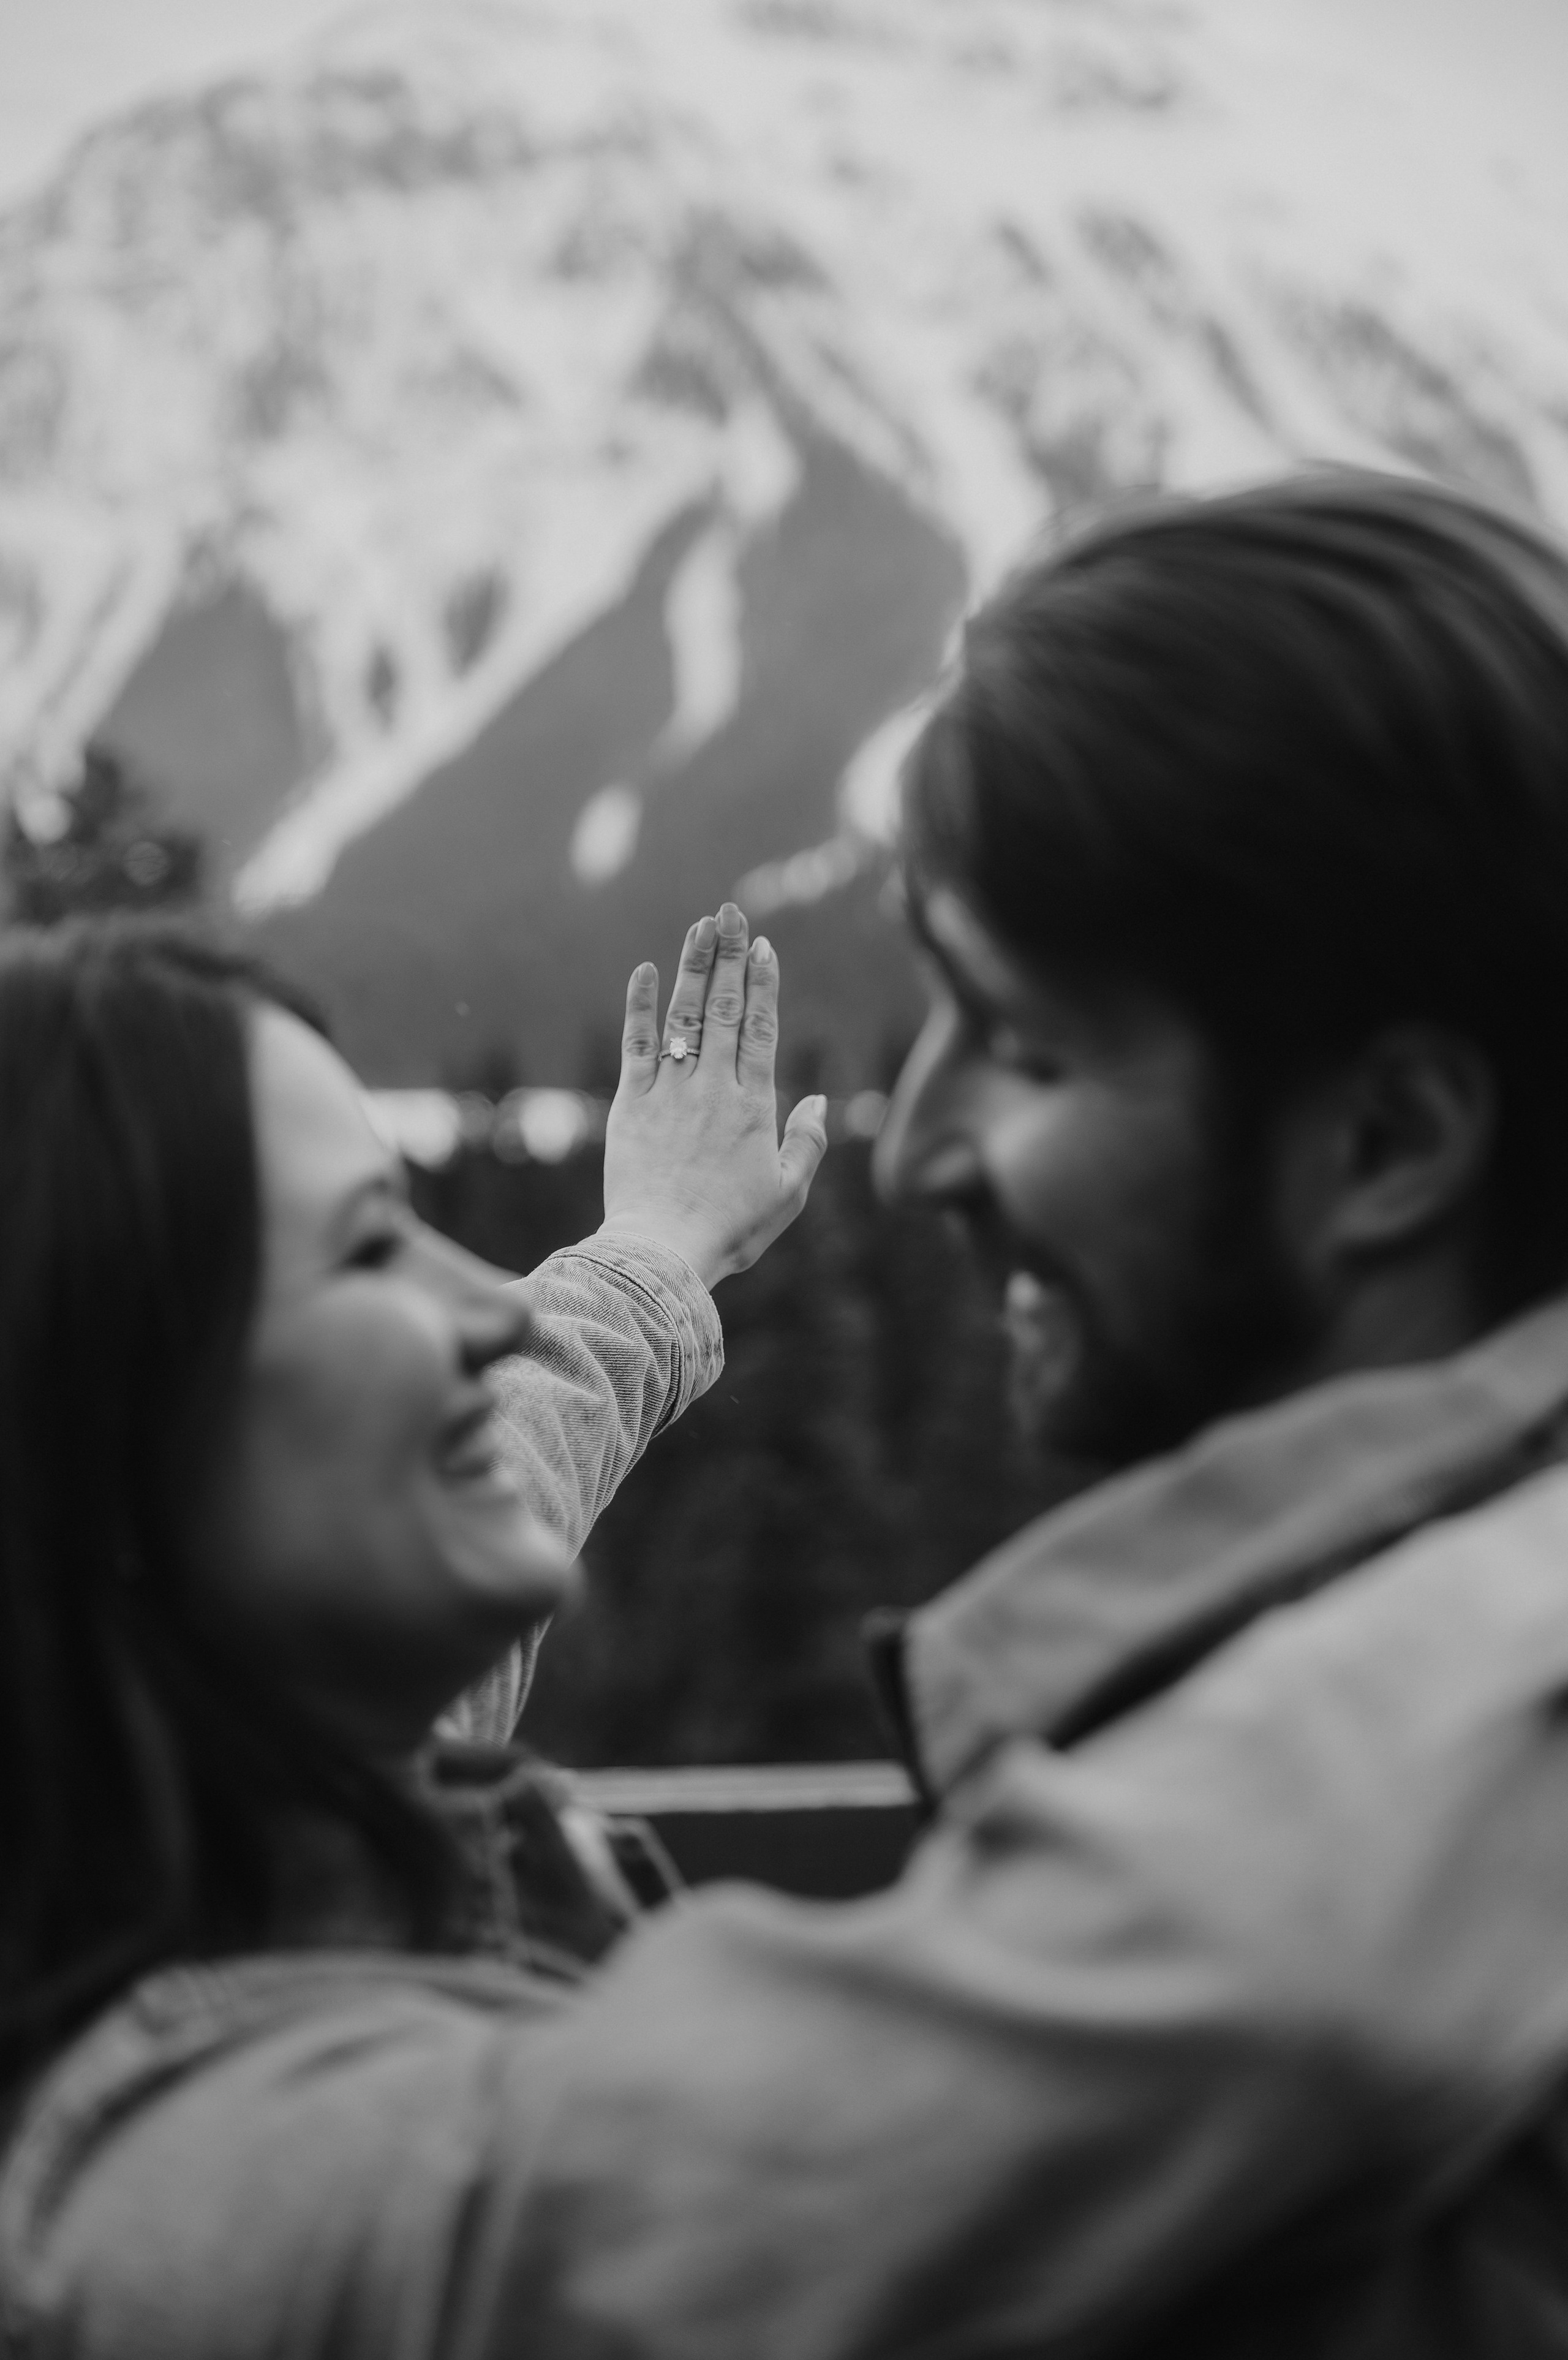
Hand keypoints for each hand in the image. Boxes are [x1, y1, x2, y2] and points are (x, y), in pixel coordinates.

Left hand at [598, 902, 827, 1288]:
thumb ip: (807, 1143)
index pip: (761, 1030)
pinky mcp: (630, 1106)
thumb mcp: (788, 1194)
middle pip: (723, 1008)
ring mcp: (669, 1093)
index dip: (764, 984)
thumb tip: (817, 1100)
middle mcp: (713, 1088)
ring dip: (691, 966)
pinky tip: (644, 970)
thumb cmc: (731, 1230)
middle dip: (729, 956)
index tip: (764, 946)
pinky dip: (640, 1006)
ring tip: (700, 925)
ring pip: (683, 1016)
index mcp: (754, 1107)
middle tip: (731, 911)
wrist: (663, 1253)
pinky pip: (636, 1045)